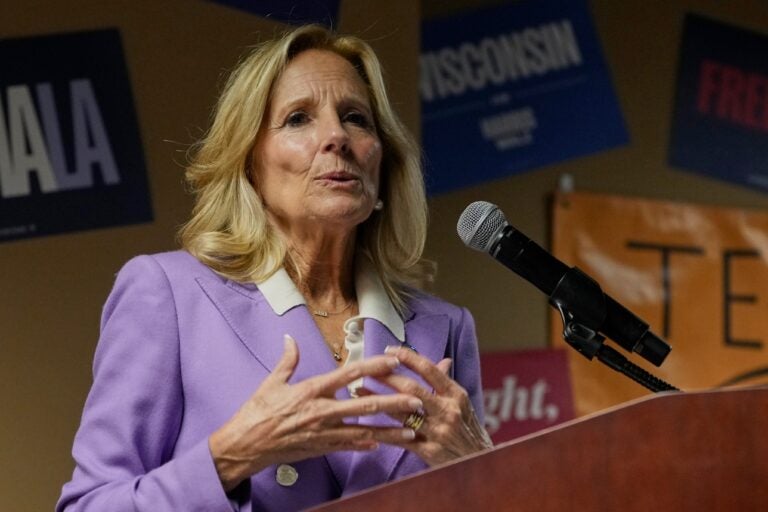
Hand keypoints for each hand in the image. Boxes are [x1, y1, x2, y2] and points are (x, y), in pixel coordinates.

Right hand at [209, 335, 422, 490]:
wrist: (245, 445)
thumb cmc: (256, 412)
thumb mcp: (271, 382)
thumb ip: (287, 360)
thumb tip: (290, 338)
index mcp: (312, 390)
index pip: (348, 374)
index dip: (373, 368)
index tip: (392, 362)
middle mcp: (322, 411)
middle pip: (364, 404)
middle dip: (393, 402)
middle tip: (416, 399)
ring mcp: (323, 432)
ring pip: (363, 430)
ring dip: (389, 430)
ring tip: (412, 429)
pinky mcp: (320, 448)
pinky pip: (348, 446)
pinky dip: (366, 445)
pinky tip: (383, 444)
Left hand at [376, 346, 492, 466]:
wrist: (481, 462)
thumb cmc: (469, 431)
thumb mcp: (463, 404)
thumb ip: (447, 384)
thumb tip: (443, 361)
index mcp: (456, 395)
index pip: (429, 370)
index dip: (407, 357)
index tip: (389, 350)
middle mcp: (448, 411)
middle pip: (412, 389)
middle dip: (386, 377)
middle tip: (367, 370)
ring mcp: (439, 432)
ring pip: (402, 413)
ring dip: (377, 401)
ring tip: (359, 391)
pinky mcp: (430, 452)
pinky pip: (401, 438)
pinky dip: (383, 431)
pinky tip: (367, 424)